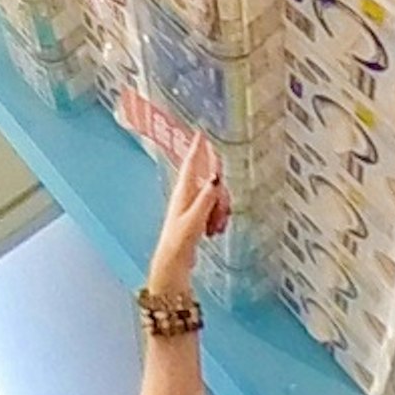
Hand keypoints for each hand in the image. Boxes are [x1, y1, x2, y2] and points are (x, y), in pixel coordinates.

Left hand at [147, 131, 228, 296]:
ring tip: (214, 230)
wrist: (174, 261)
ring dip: (220, 213)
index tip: (201, 133)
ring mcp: (193, 205)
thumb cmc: (179, 241)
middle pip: (212, 184)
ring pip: (216, 198)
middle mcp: (187, 195)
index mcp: (183, 192)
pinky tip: (214, 232)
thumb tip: (217, 177)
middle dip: (221, 199)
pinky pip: (215, 210)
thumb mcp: (195, 219)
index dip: (197, 148)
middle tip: (220, 218)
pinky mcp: (198, 216)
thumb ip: (207, 199)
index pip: (192, 164)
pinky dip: (218, 219)